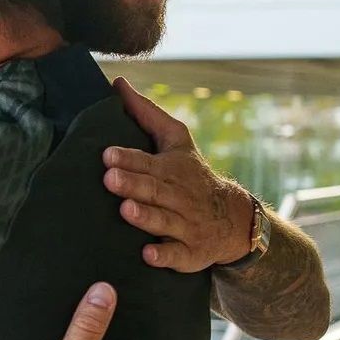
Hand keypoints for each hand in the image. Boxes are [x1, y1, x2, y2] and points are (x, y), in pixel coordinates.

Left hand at [102, 76, 256, 272]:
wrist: (232, 217)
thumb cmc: (191, 173)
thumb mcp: (176, 140)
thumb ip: (146, 113)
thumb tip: (118, 83)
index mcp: (171, 169)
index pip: (147, 162)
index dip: (128, 159)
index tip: (107, 154)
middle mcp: (178, 197)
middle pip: (154, 190)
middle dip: (133, 184)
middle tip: (110, 178)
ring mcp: (185, 226)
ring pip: (164, 221)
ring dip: (145, 217)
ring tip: (126, 210)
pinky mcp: (190, 253)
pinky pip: (178, 256)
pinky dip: (165, 256)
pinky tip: (148, 255)